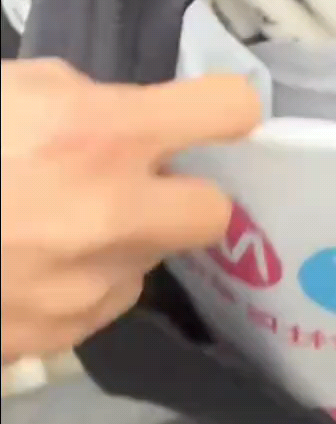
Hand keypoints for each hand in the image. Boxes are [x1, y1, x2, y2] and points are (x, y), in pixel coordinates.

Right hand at [1, 59, 259, 361]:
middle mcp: (113, 214)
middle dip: (186, 195)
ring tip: (57, 225)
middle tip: (144, 184)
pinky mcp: (59, 336)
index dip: (226, 108)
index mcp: (102, 133)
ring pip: (148, 262)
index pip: (228, 110)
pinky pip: (101, 303)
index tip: (218, 114)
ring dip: (123, 241)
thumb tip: (129, 122)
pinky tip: (32, 264)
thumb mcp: (16, 87)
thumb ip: (87, 100)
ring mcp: (88, 285)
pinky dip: (81, 283)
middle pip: (214, 212)